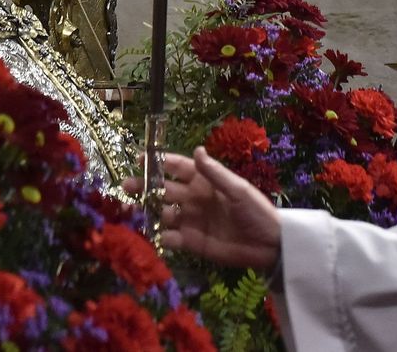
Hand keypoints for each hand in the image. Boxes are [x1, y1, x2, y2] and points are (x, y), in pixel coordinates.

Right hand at [126, 147, 280, 271]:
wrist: (269, 245)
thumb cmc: (256, 211)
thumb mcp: (237, 189)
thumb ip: (214, 173)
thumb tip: (197, 150)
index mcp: (204, 181)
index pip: (177, 167)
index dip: (158, 162)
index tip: (140, 159)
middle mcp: (193, 198)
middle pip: (162, 189)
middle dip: (144, 186)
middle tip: (127, 186)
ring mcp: (191, 220)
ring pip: (162, 213)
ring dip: (149, 212)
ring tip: (136, 212)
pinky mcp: (192, 242)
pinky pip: (171, 238)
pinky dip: (163, 237)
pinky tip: (162, 236)